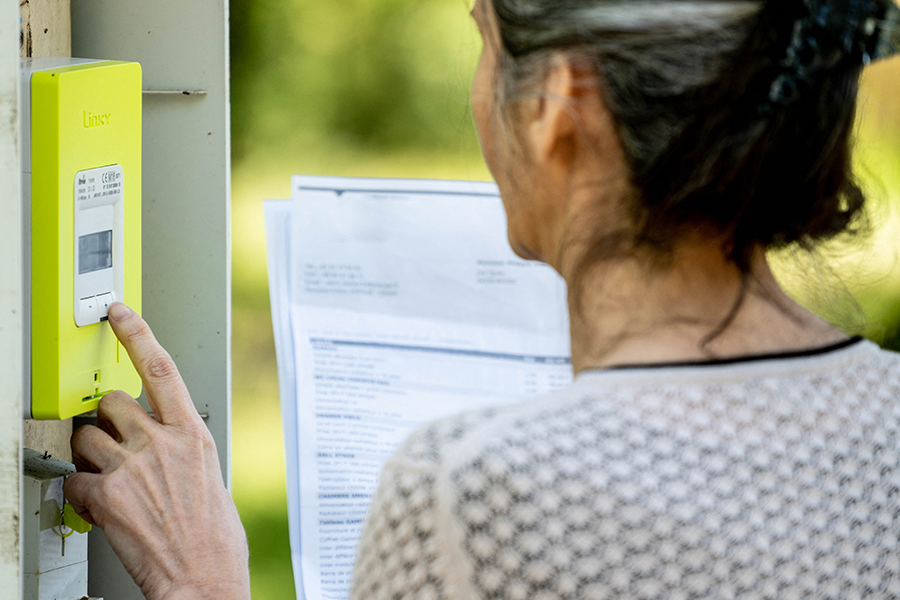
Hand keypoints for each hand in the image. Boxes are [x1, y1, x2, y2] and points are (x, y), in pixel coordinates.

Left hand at [65, 303, 249, 599]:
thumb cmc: (214, 539)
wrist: (203, 579)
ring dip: (88, 454)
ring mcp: (131, 468)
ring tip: (106, 478)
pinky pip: (72, 481)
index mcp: (193, 436)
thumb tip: (160, 446)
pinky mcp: (105, 497)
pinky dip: (79, 494)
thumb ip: (180, 452)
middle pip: (112, 402)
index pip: (162, 369)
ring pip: (85, 437)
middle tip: (111, 441)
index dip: (138, 334)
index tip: (120, 313)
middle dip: (106, 419)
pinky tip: (98, 508)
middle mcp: (162, 444)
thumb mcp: (210, 480)